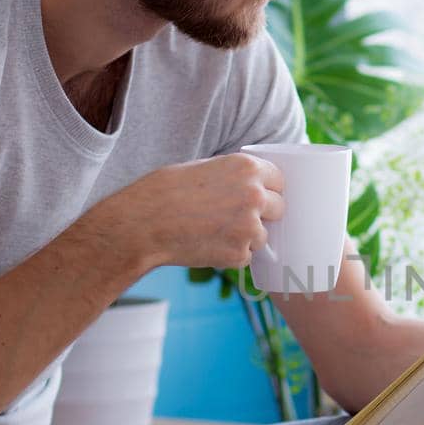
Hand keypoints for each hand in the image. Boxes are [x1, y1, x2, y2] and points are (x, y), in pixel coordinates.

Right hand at [84, 154, 284, 268]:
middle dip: (262, 213)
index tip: (260, 195)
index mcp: (248, 168)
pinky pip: (245, 256)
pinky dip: (231, 254)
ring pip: (262, 236)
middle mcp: (255, 196)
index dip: (269, 189)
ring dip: (246, 237)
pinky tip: (206, 245)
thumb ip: (234, 176)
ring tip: (213, 231)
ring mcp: (249, 227)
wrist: (143, 223)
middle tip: (235, 216)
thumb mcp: (204, 168)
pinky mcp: (239, 254)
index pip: (280, 180)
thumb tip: (252, 185)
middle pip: (279, 208)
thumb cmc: (164, 191)